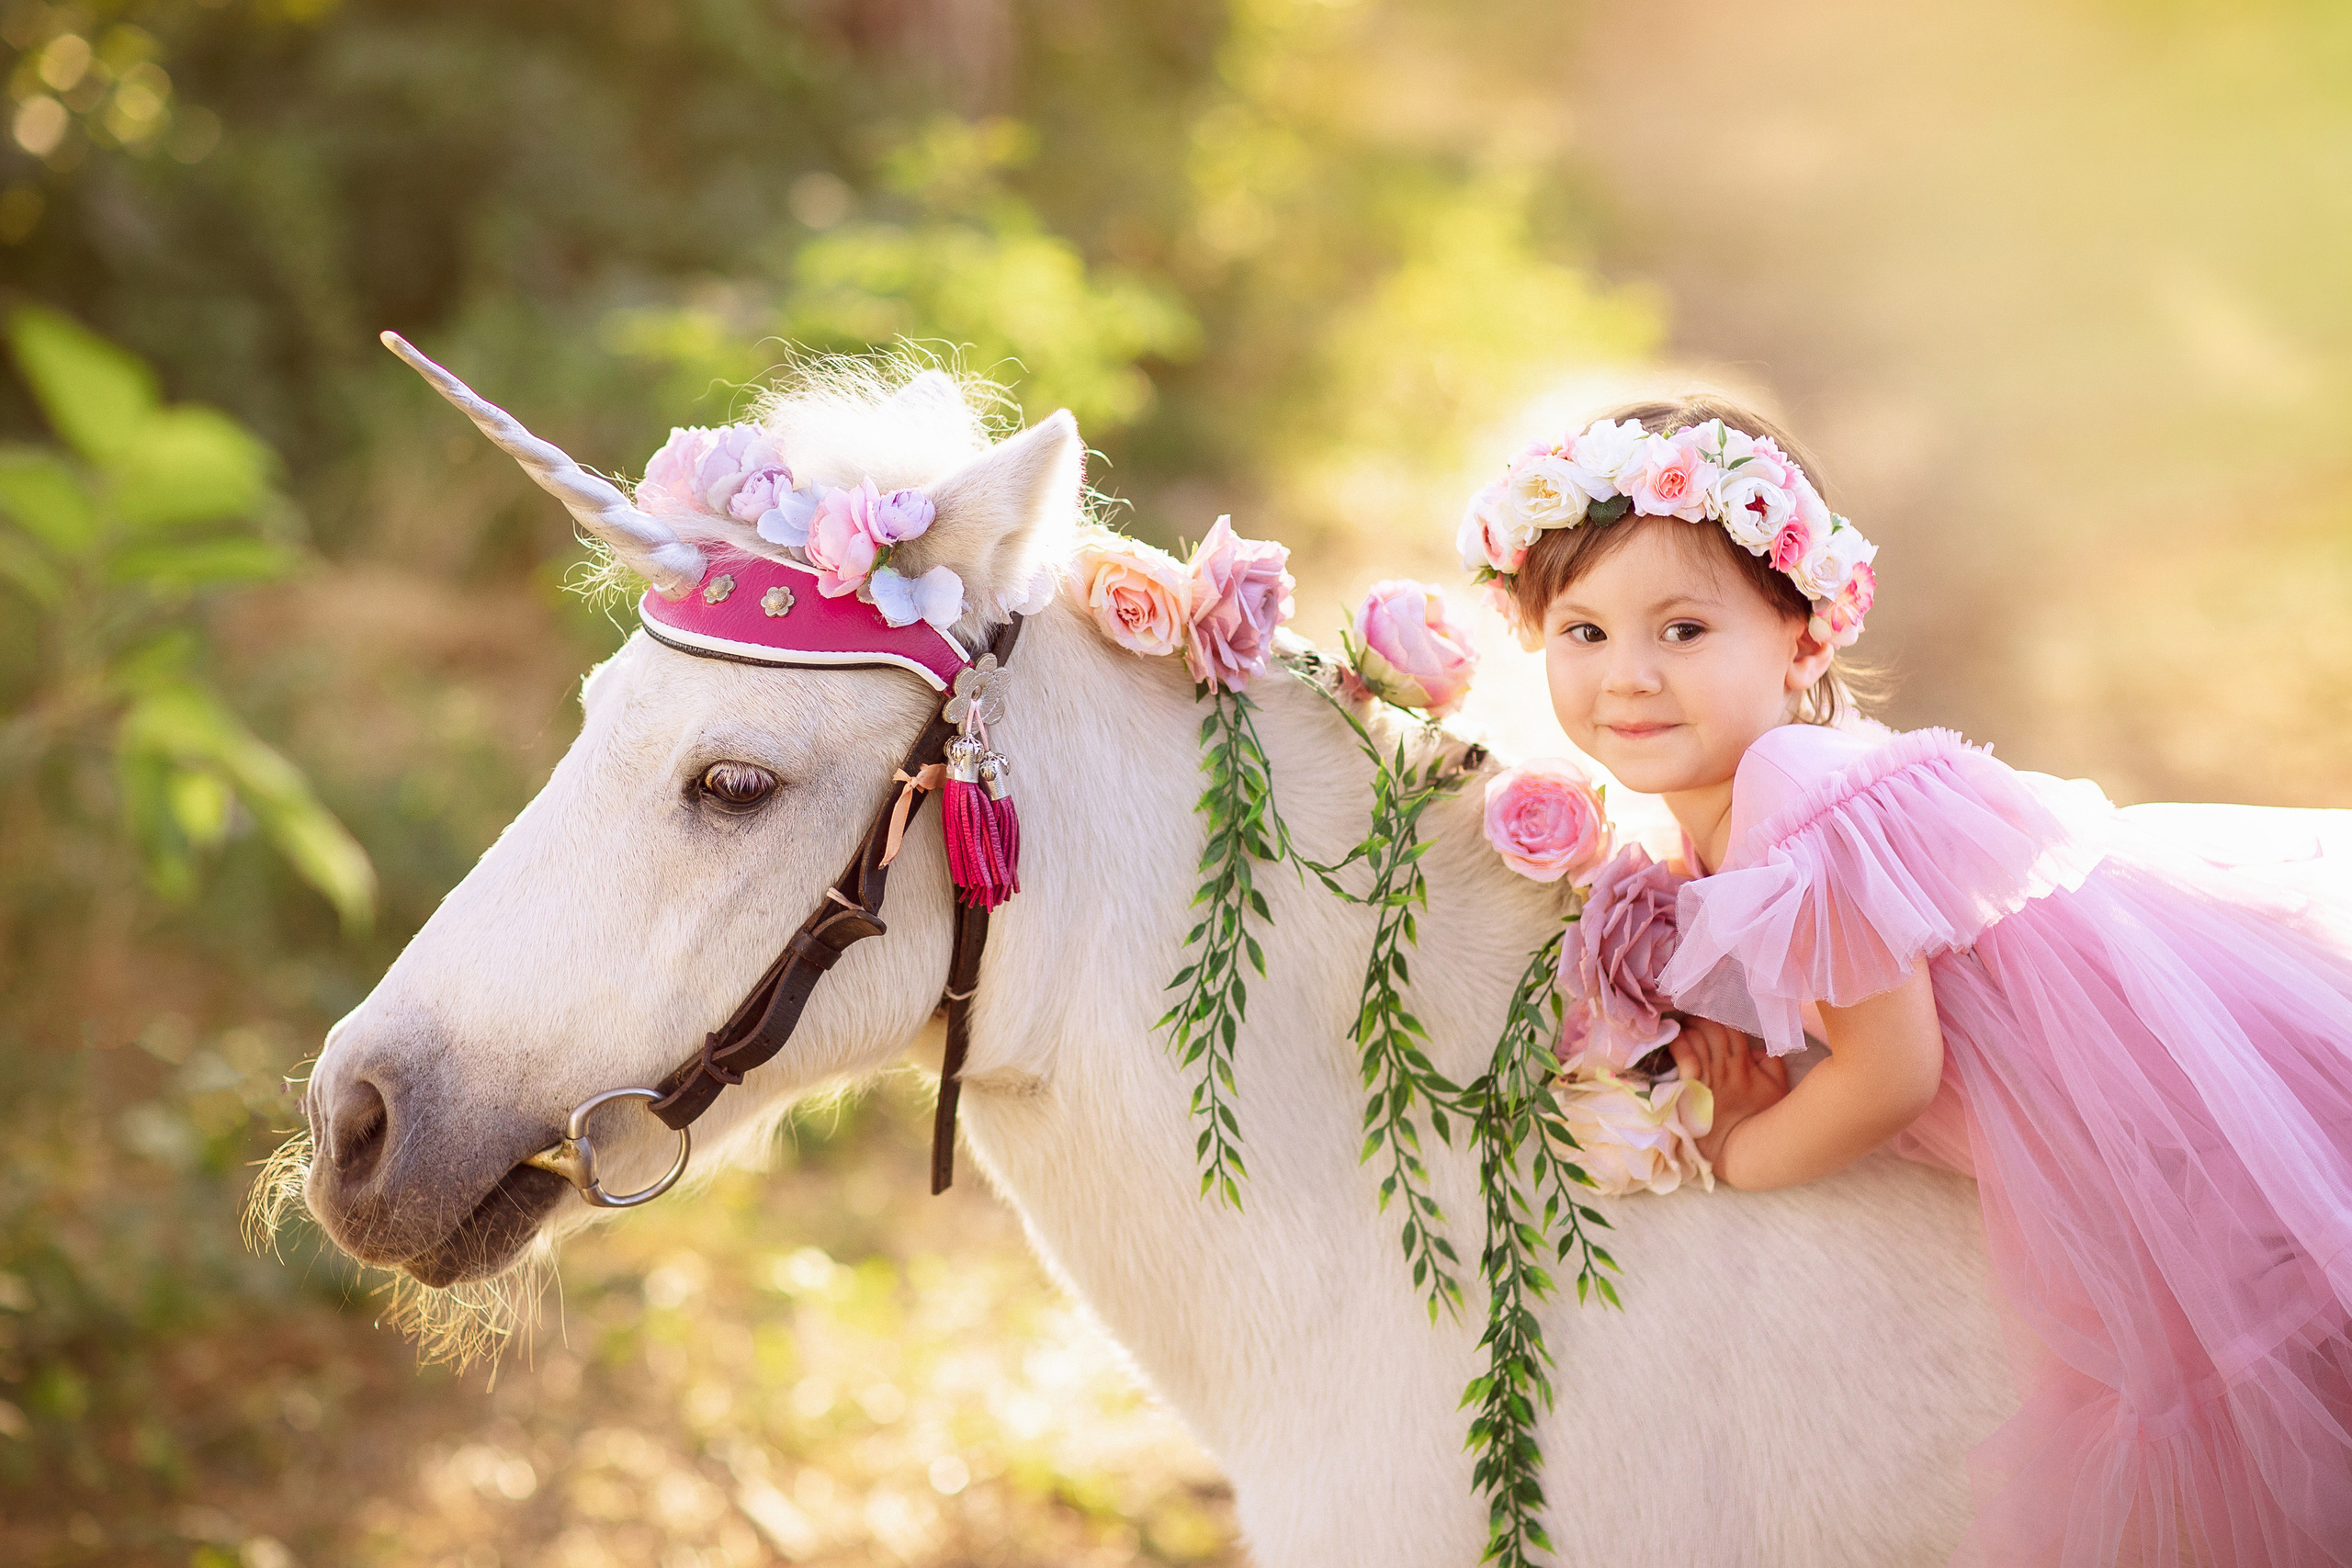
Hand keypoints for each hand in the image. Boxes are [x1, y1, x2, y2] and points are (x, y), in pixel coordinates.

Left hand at [1667, 1014, 1789, 1167]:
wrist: (1739, 1148)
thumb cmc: (1758, 1120)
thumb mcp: (1777, 1090)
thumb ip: (1773, 1065)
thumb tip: (1759, 1047)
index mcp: (1744, 1065)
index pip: (1733, 1031)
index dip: (1721, 1018)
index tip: (1712, 1012)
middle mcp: (1725, 1068)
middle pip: (1713, 1031)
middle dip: (1702, 1019)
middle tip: (1692, 1014)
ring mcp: (1708, 1077)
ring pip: (1698, 1041)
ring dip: (1690, 1029)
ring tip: (1684, 1025)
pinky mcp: (1692, 1089)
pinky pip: (1685, 1059)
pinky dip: (1679, 1045)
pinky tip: (1674, 1037)